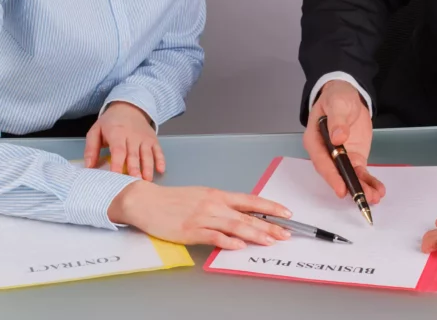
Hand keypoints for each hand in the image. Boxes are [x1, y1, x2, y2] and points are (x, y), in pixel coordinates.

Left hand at [84, 102, 164, 180]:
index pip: (118, 150)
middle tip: (135, 181)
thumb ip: (91, 149)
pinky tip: (161, 170)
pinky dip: (161, 160)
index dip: (117, 163)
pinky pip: (158, 150)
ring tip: (147, 180)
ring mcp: (144, 138)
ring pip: (147, 154)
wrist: (129, 107)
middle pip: (134, 154)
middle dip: (135, 168)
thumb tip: (89, 167)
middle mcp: (132, 136)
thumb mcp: (96, 131)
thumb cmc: (111, 122)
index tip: (116, 176)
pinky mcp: (153, 140)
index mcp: (117, 133)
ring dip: (148, 167)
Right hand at [108, 182, 292, 249]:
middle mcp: (213, 204)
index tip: (286, 212)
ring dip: (255, 234)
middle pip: (246, 216)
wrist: (147, 201)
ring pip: (234, 226)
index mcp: (217, 194)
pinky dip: (227, 241)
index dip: (270, 206)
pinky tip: (239, 246)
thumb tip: (242, 214)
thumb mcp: (202, 196)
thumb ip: (221, 205)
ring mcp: (202, 218)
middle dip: (269, 225)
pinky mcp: (190, 231)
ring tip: (271, 241)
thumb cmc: (173, 199)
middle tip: (286, 233)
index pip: (250, 200)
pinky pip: (213, 237)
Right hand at [303, 80, 384, 203]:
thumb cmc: (337, 97)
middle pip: (335, 173)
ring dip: (361, 188)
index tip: (341, 188)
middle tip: (361, 197)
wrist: (348, 95)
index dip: (331, 176)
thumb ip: (336, 120)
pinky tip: (378, 190)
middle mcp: (325, 153)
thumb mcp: (337, 103)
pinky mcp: (354, 158)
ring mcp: (340, 157)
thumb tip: (338, 137)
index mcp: (315, 140)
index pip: (322, 161)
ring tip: (374, 197)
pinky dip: (368, 182)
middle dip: (349, 186)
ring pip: (349, 176)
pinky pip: (360, 172)